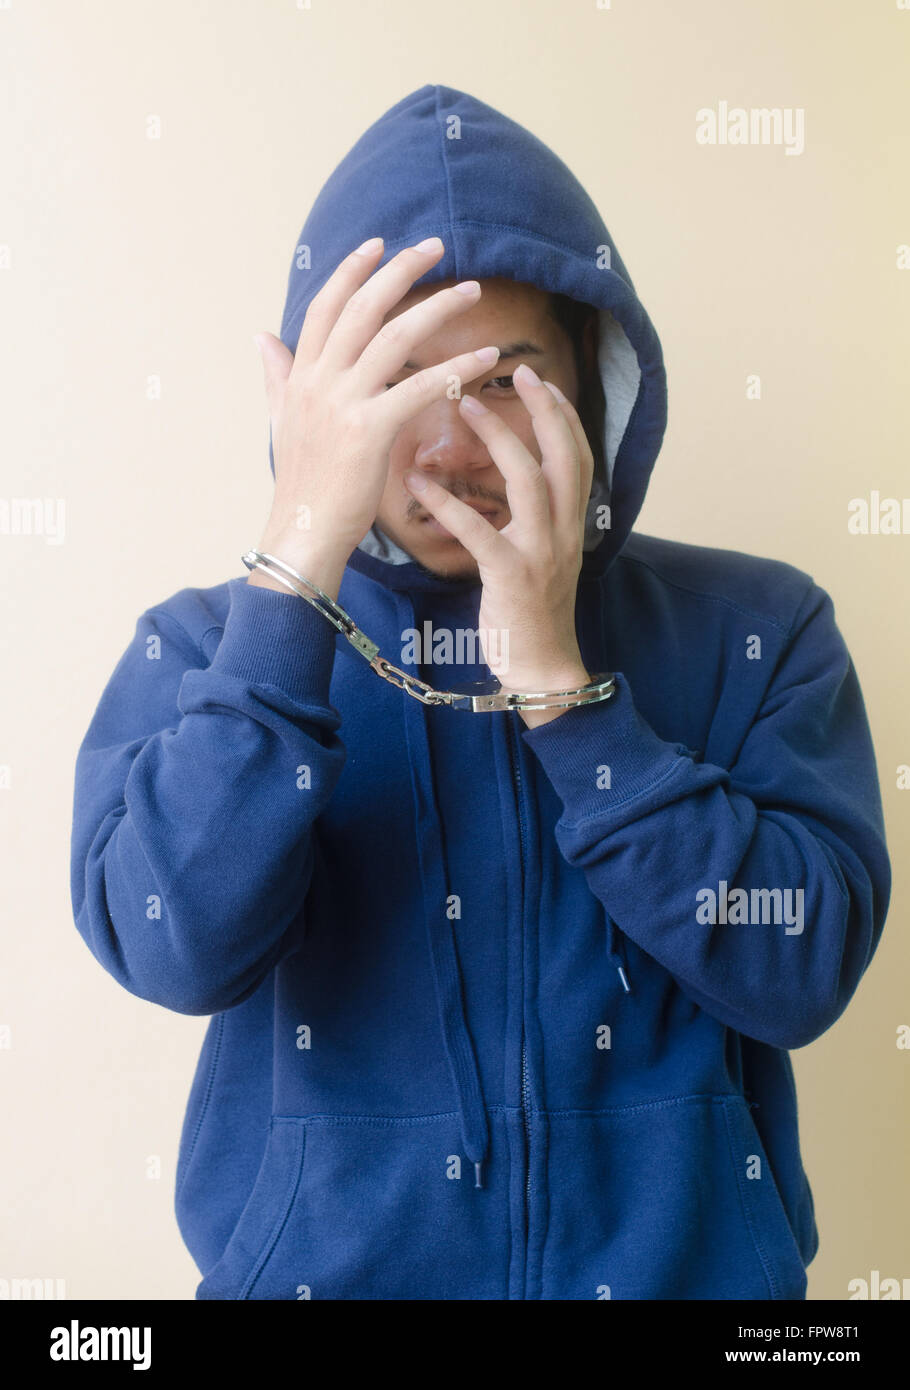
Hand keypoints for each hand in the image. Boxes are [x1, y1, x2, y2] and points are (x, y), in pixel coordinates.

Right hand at [250, 236, 499, 597]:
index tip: (380, 244)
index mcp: (302, 375)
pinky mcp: (371, 430)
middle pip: (362, 307)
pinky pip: (420, 386)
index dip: (352, 269)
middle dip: (401, 270)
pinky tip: (485, 357)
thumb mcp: (282, 421)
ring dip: (437, 307)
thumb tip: (261, 337)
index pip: (326, 305)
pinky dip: (456, 366)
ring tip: (472, 290)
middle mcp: (319, 380)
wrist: (302, 532)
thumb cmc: (302, 484)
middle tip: (437, 247)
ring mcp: (343, 403)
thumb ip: (277, 375)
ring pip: (394, 336)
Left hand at [403, 362, 594, 727]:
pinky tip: (420, 483)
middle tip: (518, 373)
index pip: (579, 456)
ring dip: (501, 440)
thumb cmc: (532, 612)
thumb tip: (519, 481)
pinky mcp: (513, 577)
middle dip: (545, 411)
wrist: (542, 668)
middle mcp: (566, 531)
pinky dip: (450, 505)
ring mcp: (542, 553)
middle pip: (565, 456)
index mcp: (573, 523)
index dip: (564, 417)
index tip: (542, 383)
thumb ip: (536, 517)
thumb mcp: (544, 557)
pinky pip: (481, 532)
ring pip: (531, 483)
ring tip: (467, 406)